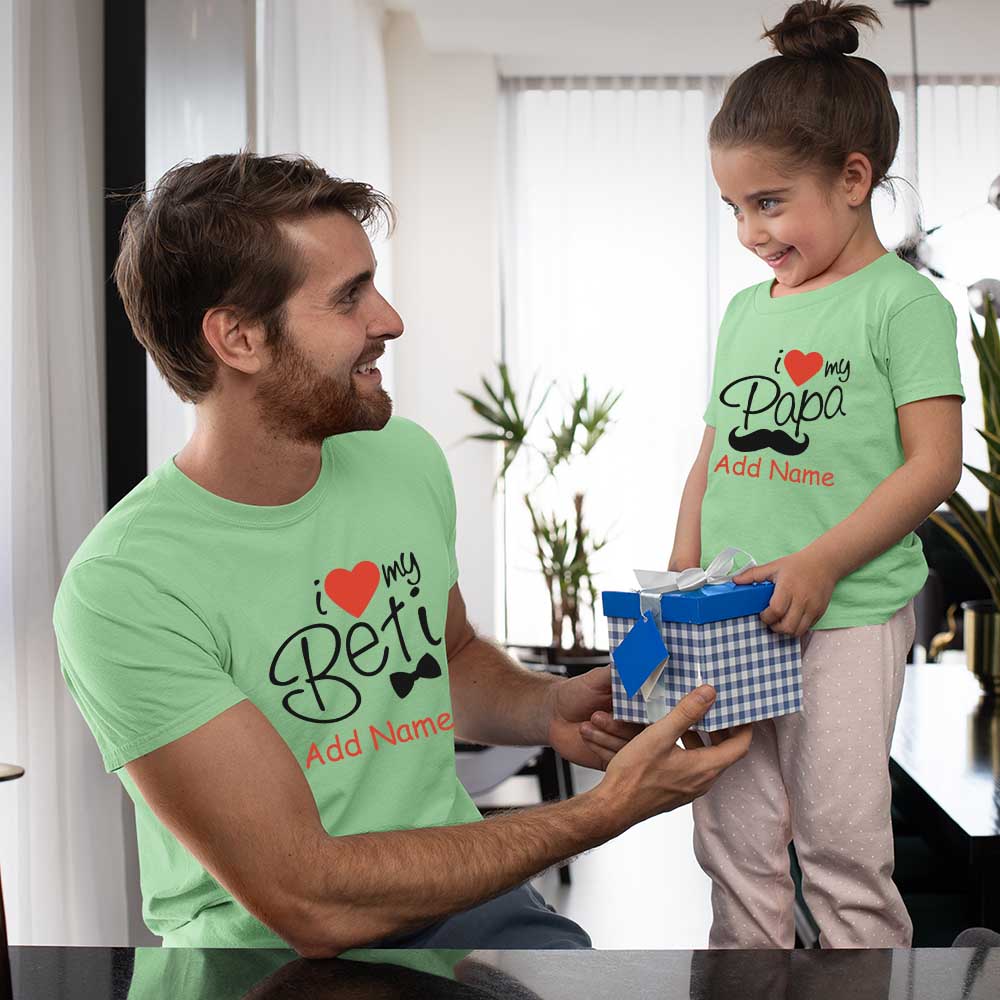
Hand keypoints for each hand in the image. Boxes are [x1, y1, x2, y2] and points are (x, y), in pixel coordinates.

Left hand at [546, 666, 645, 770]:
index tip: (631, 708)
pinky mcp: (613, 759)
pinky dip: (599, 747)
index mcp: (639, 705)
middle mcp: (636, 726)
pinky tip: (586, 734)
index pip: (657, 712)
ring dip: (605, 735)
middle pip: (645, 735)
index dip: (647, 712)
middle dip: (619, 725)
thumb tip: (642, 657)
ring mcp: (626, 744)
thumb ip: (621, 671)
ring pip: (629, 749)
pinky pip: (616, 760)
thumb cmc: (576, 692)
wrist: (553, 714)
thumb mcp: (598, 677)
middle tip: (596, 715)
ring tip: (587, 723)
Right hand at [597, 686, 751, 826]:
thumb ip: (686, 713)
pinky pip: (694, 768)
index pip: (740, 746)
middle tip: (715, 711)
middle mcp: (702, 782)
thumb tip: (708, 694)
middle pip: (725, 753)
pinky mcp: (677, 791)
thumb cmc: (634, 775)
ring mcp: (690, 789)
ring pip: (708, 760)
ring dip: (704, 739)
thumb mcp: (660, 735)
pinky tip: (673, 740)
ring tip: (690, 721)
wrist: (614, 806)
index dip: (744, 727)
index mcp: (705, 768)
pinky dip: (692, 750)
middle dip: (722, 730)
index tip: (740, 711)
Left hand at [733, 549, 837, 636]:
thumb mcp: (774, 566)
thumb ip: (753, 574)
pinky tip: (791, 618)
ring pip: (797, 631)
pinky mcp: (820, 612)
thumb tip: (735, 580)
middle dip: (775, 627)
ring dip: (786, 630)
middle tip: (770, 620)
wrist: (825, 563)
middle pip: (787, 626)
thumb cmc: (797, 564)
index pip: (775, 611)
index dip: (766, 617)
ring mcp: (813, 607)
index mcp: (788, 587)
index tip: (762, 613)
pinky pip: (807, 628)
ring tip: (780, 621)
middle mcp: (802, 599)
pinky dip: (797, 627)